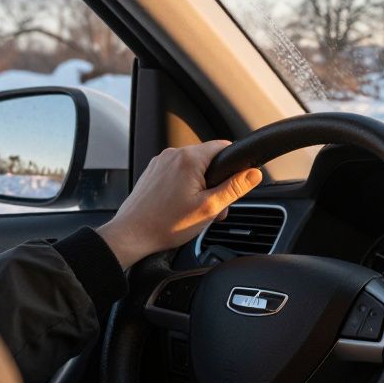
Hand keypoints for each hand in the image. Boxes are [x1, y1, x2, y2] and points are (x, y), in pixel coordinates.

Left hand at [97, 141, 262, 268]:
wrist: (130, 235)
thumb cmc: (165, 224)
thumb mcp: (209, 208)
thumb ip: (234, 188)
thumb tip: (254, 173)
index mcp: (189, 159)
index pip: (224, 147)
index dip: (233, 166)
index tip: (232, 185)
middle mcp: (173, 155)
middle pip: (208, 159)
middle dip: (216, 181)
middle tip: (212, 207)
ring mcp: (160, 163)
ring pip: (193, 167)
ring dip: (200, 186)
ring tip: (194, 210)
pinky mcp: (152, 172)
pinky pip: (177, 173)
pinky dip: (184, 187)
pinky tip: (180, 208)